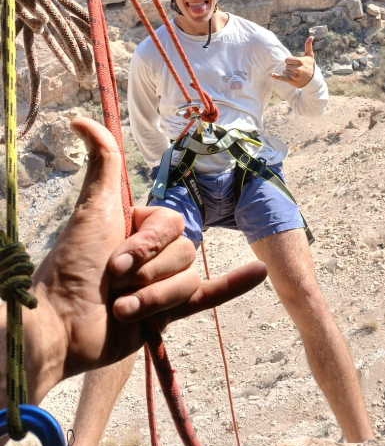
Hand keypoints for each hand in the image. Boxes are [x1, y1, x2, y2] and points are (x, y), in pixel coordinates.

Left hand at [22, 118, 265, 402]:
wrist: (63, 326)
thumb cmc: (73, 265)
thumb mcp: (93, 208)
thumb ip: (103, 162)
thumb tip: (80, 118)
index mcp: (139, 224)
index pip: (173, 224)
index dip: (148, 244)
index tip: (117, 262)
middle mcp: (152, 251)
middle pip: (185, 252)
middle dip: (148, 273)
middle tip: (114, 284)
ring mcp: (161, 282)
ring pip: (189, 280)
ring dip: (154, 298)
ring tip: (121, 310)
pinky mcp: (169, 313)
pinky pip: (211, 295)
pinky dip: (236, 284)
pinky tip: (261, 271)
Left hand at [271, 37, 315, 87]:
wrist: (312, 80)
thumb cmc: (310, 66)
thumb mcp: (310, 56)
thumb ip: (308, 46)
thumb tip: (311, 36)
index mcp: (299, 61)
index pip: (286, 60)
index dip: (290, 62)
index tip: (295, 64)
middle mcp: (297, 68)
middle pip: (286, 66)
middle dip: (290, 67)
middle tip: (297, 70)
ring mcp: (294, 75)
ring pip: (284, 72)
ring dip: (288, 73)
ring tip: (295, 74)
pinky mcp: (291, 81)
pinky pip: (282, 78)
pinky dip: (276, 77)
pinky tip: (271, 74)